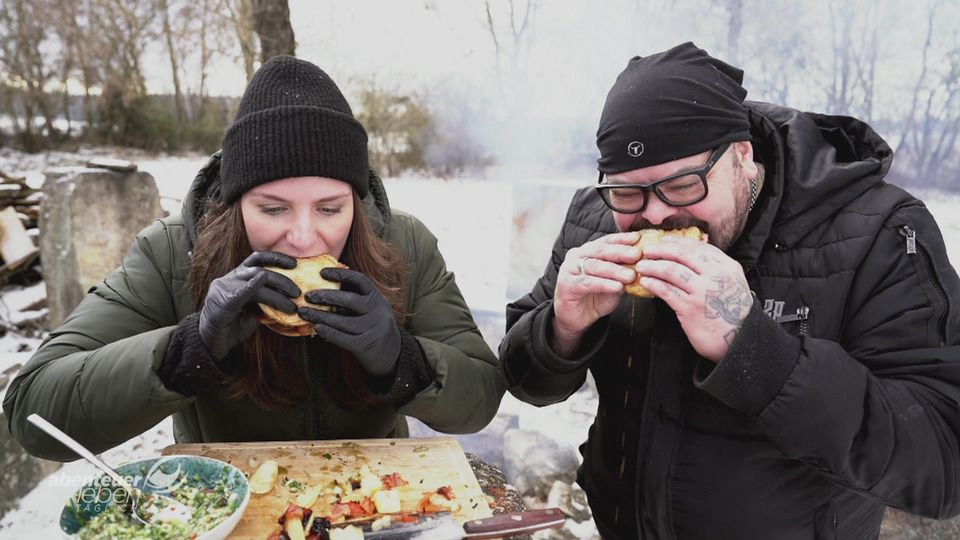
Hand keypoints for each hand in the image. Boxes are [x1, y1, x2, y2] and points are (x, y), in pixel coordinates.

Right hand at [198, 251, 299, 359]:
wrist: (213, 340)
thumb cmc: (235, 324)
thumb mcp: (256, 309)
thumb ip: (269, 300)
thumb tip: (293, 299)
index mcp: (240, 276)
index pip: (259, 258)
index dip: (277, 258)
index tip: (296, 264)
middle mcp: (232, 277)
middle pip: (260, 269)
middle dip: (283, 279)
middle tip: (298, 293)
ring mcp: (225, 287)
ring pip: (254, 279)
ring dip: (276, 292)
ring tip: (292, 304)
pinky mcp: (222, 301)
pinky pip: (240, 291)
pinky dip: (252, 285)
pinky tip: (262, 282)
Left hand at [297, 268, 400, 376]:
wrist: (392, 354)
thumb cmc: (372, 327)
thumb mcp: (370, 310)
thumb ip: (354, 299)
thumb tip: (323, 287)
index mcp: (378, 298)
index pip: (360, 280)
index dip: (341, 274)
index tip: (322, 272)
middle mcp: (378, 311)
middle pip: (350, 300)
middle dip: (326, 296)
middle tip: (307, 296)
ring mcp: (374, 329)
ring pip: (343, 320)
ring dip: (321, 316)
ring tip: (304, 313)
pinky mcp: (366, 346)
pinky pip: (343, 338)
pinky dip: (328, 332)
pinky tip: (317, 328)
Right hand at [552, 232, 641, 351]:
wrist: (575, 319)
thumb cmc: (595, 298)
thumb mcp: (614, 283)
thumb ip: (624, 273)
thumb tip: (645, 264)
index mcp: (588, 251)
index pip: (606, 241)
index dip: (622, 239)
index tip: (638, 239)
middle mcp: (576, 256)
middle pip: (600, 250)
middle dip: (620, 252)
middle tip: (637, 254)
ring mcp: (569, 269)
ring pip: (594, 266)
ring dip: (614, 270)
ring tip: (630, 275)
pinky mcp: (566, 285)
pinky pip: (587, 282)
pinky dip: (603, 284)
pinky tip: (617, 286)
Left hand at [633, 236, 753, 361]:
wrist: (741, 340)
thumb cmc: (733, 313)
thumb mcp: (733, 284)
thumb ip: (716, 268)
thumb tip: (694, 253)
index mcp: (727, 267)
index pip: (699, 247)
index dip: (678, 242)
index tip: (663, 241)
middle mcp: (716, 276)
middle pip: (682, 255)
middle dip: (661, 250)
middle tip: (647, 250)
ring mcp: (702, 292)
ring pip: (671, 271)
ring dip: (653, 266)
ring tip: (641, 266)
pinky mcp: (690, 308)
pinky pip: (667, 291)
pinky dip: (653, 284)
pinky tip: (646, 282)